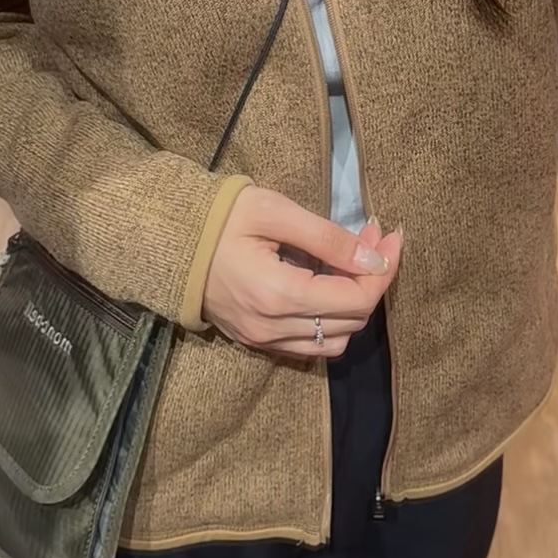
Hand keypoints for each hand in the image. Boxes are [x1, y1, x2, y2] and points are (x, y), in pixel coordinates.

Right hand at [202, 186, 402, 357]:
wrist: (167, 240)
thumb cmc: (218, 218)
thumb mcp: (274, 212)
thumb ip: (328, 238)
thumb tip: (375, 258)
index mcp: (278, 294)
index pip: (356, 299)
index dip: (383, 269)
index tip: (390, 235)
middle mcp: (273, 327)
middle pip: (352, 322)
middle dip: (372, 280)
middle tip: (373, 239)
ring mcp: (263, 339)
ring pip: (335, 341)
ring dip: (355, 305)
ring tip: (352, 262)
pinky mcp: (256, 340)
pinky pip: (310, 345)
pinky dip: (331, 321)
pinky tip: (329, 284)